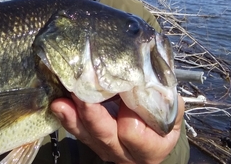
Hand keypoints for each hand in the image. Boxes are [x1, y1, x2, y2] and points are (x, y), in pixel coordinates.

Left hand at [50, 94, 184, 163]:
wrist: (155, 138)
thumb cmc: (163, 120)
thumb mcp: (172, 113)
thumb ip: (164, 100)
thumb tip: (148, 77)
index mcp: (150, 148)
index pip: (132, 132)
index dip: (127, 112)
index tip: (126, 90)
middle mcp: (124, 154)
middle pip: (104, 135)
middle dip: (91, 112)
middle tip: (80, 91)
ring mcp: (105, 149)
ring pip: (86, 135)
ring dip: (72, 115)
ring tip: (61, 101)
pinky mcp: (91, 141)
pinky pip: (77, 131)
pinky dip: (68, 116)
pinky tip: (59, 104)